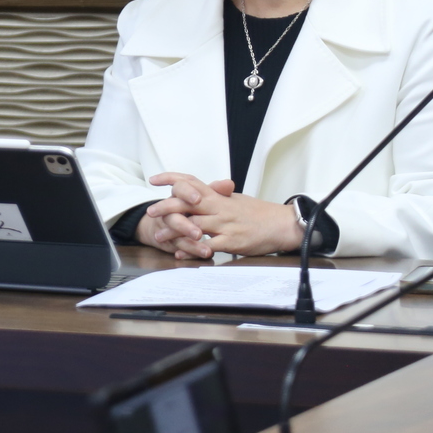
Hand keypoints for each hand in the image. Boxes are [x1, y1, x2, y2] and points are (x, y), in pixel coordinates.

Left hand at [139, 172, 302, 258]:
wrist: (282, 225)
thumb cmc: (259, 213)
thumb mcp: (235, 199)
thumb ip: (216, 195)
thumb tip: (201, 190)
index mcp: (218, 196)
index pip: (191, 182)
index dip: (171, 179)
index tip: (154, 180)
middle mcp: (219, 207)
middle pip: (186, 203)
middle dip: (165, 207)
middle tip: (150, 212)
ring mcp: (224, 224)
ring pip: (193, 225)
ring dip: (174, 231)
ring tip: (159, 236)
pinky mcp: (231, 241)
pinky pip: (207, 245)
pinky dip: (192, 250)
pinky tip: (181, 253)